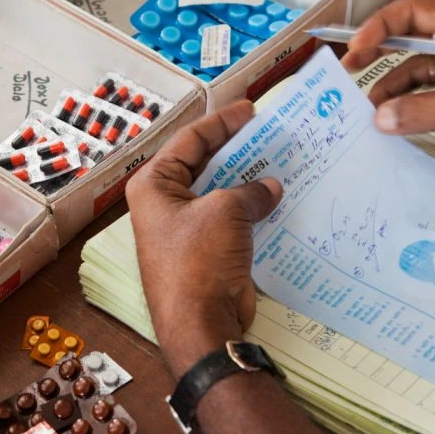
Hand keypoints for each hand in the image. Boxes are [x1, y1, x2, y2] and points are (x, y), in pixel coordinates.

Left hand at [126, 101, 281, 376]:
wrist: (201, 323)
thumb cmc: (198, 260)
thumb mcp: (226, 211)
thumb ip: (249, 191)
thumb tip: (270, 187)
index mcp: (154, 185)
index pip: (189, 141)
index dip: (221, 122)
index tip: (250, 110)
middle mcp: (165, 203)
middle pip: (204, 163)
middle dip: (236, 148)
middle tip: (269, 132)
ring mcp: (186, 227)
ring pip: (220, 191)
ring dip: (247, 179)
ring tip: (280, 160)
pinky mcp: (207, 249)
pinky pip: (231, 218)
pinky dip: (252, 207)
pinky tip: (277, 197)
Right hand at [341, 0, 434, 149]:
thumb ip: (425, 110)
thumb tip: (379, 119)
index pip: (414, 10)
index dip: (381, 26)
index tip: (357, 51)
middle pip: (412, 34)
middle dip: (379, 49)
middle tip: (348, 67)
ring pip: (420, 67)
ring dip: (393, 84)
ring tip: (368, 109)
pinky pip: (433, 90)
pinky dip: (412, 102)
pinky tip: (396, 120)